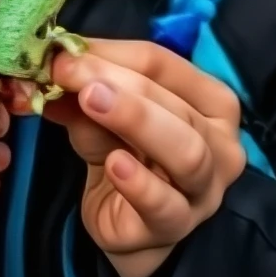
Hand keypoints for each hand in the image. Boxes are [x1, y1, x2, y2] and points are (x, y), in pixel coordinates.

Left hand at [43, 39, 244, 276]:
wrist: (129, 226)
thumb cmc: (127, 157)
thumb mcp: (104, 117)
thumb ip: (85, 91)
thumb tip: (55, 63)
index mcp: (210, 101)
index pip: (162, 63)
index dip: (111, 53)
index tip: (65, 49)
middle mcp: (221, 143)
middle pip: (173, 103)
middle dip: (117, 82)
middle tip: (69, 70)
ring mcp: (206, 190)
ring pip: (185, 150)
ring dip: (136, 118)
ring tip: (91, 100)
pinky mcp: (177, 227)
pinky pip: (165, 206)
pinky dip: (140, 184)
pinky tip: (114, 164)